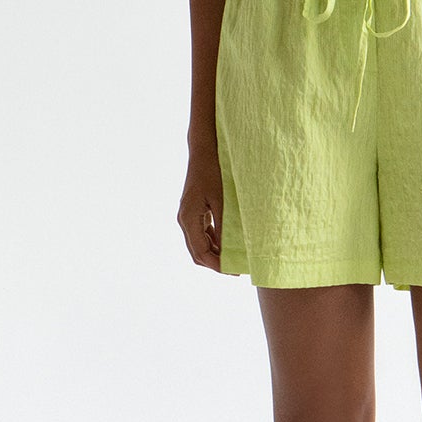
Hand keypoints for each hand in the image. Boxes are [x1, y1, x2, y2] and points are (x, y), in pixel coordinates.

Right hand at [177, 150, 224, 270]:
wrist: (204, 150)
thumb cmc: (214, 171)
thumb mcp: (222, 200)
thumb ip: (223, 226)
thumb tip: (228, 250)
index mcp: (189, 218)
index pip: (201, 252)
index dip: (217, 265)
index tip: (234, 271)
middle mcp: (184, 220)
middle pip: (197, 252)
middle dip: (216, 263)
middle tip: (237, 269)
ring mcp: (188, 216)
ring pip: (199, 245)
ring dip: (215, 254)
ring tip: (235, 259)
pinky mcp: (194, 211)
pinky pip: (202, 234)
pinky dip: (213, 243)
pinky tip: (229, 245)